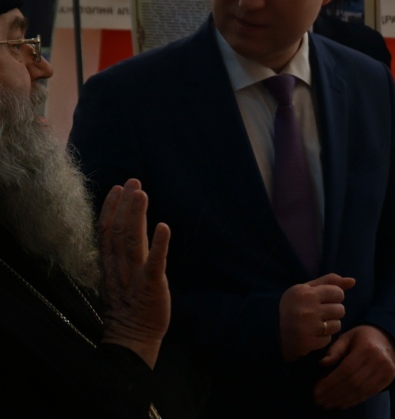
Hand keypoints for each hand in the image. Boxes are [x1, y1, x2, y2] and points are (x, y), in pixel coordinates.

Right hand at [98, 179, 170, 368]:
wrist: (133, 339)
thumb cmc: (130, 308)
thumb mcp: (121, 279)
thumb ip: (121, 257)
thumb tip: (125, 232)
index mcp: (109, 266)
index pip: (106, 232)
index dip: (111, 208)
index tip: (118, 187)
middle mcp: (119, 268)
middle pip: (118, 231)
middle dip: (125, 205)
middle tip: (133, 181)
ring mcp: (134, 276)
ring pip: (131, 241)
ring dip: (137, 215)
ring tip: (142, 193)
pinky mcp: (151, 285)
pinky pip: (155, 262)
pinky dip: (159, 244)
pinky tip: (163, 226)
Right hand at [279, 274, 354, 360]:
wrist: (270, 330)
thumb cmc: (292, 306)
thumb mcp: (306, 289)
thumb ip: (329, 282)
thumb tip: (352, 281)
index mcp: (307, 293)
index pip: (338, 293)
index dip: (333, 297)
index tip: (323, 301)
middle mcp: (308, 309)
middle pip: (340, 310)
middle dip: (333, 312)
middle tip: (318, 314)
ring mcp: (308, 328)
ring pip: (337, 325)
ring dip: (329, 326)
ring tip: (315, 324)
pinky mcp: (308, 343)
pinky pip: (328, 339)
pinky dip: (322, 338)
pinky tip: (311, 334)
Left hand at [314, 325, 394, 409]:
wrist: (388, 338)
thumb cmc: (362, 337)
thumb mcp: (347, 338)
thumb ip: (334, 350)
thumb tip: (321, 364)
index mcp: (367, 347)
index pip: (346, 370)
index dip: (330, 383)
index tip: (316, 391)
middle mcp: (379, 360)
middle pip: (352, 383)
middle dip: (333, 394)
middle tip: (319, 400)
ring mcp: (386, 370)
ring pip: (360, 391)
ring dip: (342, 400)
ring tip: (328, 404)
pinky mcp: (389, 378)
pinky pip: (369, 393)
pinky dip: (354, 401)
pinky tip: (342, 404)